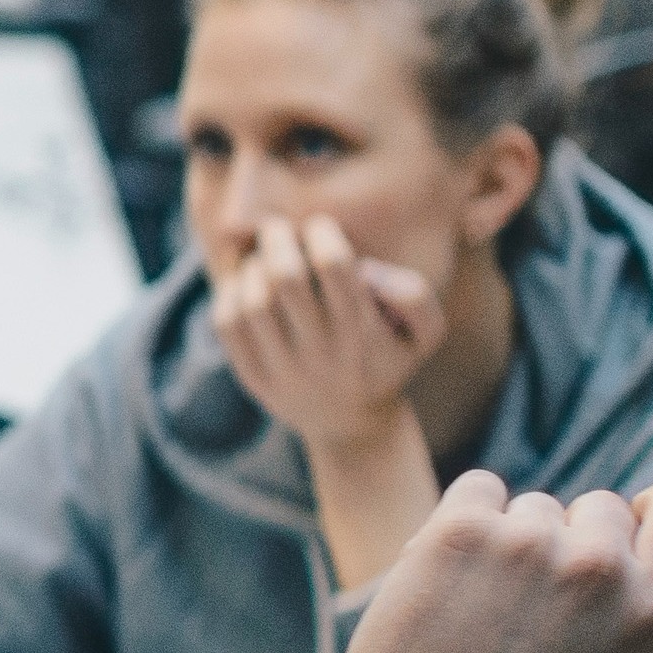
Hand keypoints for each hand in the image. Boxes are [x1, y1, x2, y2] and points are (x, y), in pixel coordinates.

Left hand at [213, 217, 443, 450]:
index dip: (322, 233)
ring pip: (254, 301)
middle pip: (286, 278)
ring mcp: (285, 368)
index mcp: (363, 333)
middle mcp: (322, 352)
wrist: (351, 425)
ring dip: (253, 267)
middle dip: (278, 239)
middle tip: (279, 229)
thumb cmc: (387, 359)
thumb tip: (366, 270)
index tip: (320, 227)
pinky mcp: (254, 377)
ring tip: (264, 260)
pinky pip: (228, 325)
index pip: (334, 267)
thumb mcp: (424, 333)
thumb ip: (414, 295)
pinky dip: (230, 293)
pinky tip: (245, 285)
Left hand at [325, 474, 652, 652]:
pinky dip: (473, 520)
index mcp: (650, 611)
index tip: (630, 563)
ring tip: (502, 614)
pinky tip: (464, 578)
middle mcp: (593, 564)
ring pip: (539, 506)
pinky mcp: (453, 532)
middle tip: (554, 613)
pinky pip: (480, 489)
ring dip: (526, 542)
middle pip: (604, 509)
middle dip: (587, 546)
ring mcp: (520, 542)